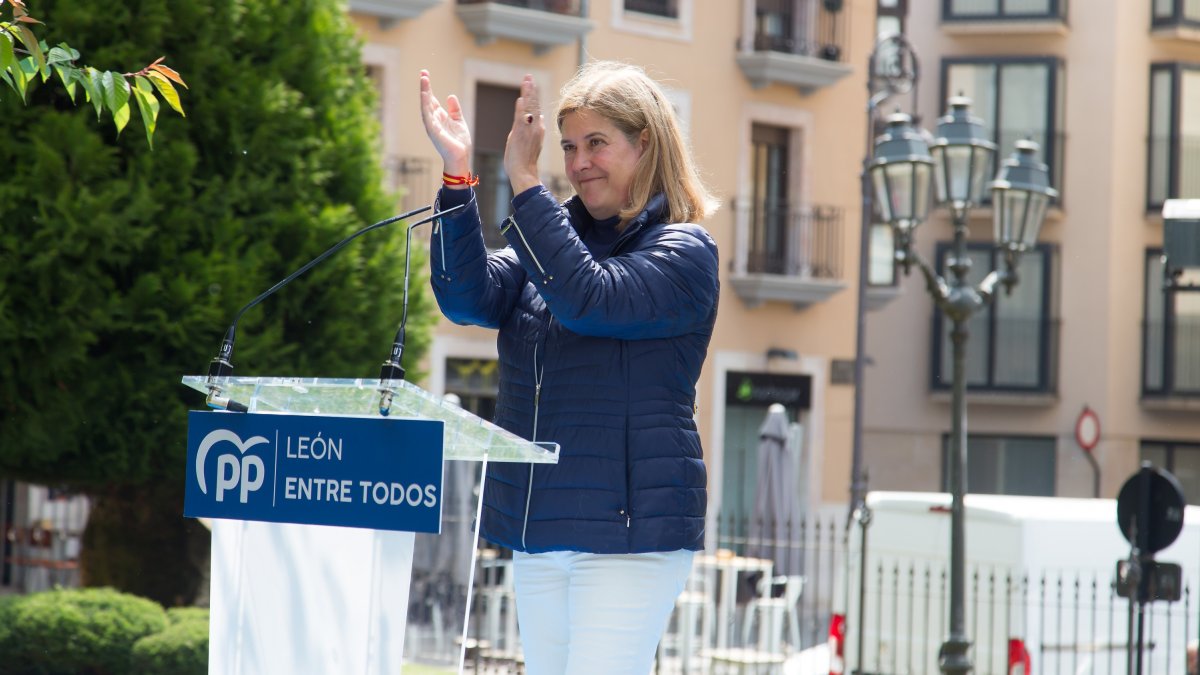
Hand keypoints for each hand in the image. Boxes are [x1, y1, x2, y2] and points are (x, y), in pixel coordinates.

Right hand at [419, 70, 471, 177]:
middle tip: (423, 72)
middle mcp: (433, 119)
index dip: (429, 88)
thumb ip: (455, 109)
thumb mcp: (459, 121)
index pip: (432, 99)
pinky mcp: (433, 131)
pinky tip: (424, 95)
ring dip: (424, 92)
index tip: (425, 74)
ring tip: (423, 79)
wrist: (461, 157)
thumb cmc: (459, 142)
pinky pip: (427, 116)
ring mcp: (432, 125)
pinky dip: (425, 105)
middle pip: (427, 100)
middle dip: (425, 86)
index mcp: (439, 117)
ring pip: (425, 105)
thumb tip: (450, 95)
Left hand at [503, 74, 543, 194]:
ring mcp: (529, 131)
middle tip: (528, 76)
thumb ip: (532, 128)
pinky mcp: (520, 135)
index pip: (536, 108)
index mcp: (538, 129)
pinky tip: (521, 99)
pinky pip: (521, 120)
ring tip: (526, 80)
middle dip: (531, 89)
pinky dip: (521, 109)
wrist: (524, 173)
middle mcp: (536, 128)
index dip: (533, 96)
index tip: (530, 84)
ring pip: (529, 109)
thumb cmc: (525, 161)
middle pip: (534, 104)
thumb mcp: (531, 141)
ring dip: (528, 94)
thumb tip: (537, 117)